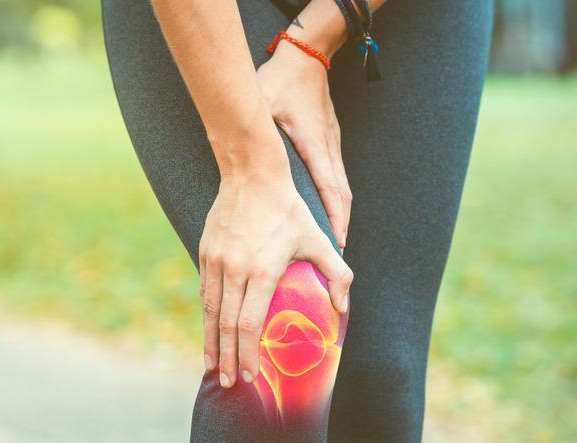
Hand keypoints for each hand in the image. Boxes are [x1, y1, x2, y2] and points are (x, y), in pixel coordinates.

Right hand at [198, 152, 352, 388]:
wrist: (251, 174)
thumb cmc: (289, 209)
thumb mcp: (318, 239)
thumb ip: (337, 274)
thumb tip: (344, 308)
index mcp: (261, 270)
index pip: (248, 323)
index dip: (247, 353)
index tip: (250, 375)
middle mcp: (234, 269)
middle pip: (225, 325)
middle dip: (226, 358)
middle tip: (228, 383)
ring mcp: (216, 260)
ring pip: (209, 311)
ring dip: (210, 342)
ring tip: (212, 366)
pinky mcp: (205, 251)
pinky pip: (204, 291)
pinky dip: (205, 317)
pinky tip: (208, 331)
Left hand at [257, 42, 351, 248]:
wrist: (305, 56)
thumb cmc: (281, 80)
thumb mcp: (264, 104)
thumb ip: (254, 127)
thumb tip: (235, 148)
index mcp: (313, 143)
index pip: (329, 187)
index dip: (334, 217)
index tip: (338, 241)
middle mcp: (328, 147)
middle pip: (341, 194)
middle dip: (340, 223)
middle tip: (337, 252)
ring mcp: (332, 144)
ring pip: (341, 187)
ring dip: (339, 213)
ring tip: (334, 240)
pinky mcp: (329, 140)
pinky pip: (336, 176)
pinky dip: (336, 198)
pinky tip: (327, 212)